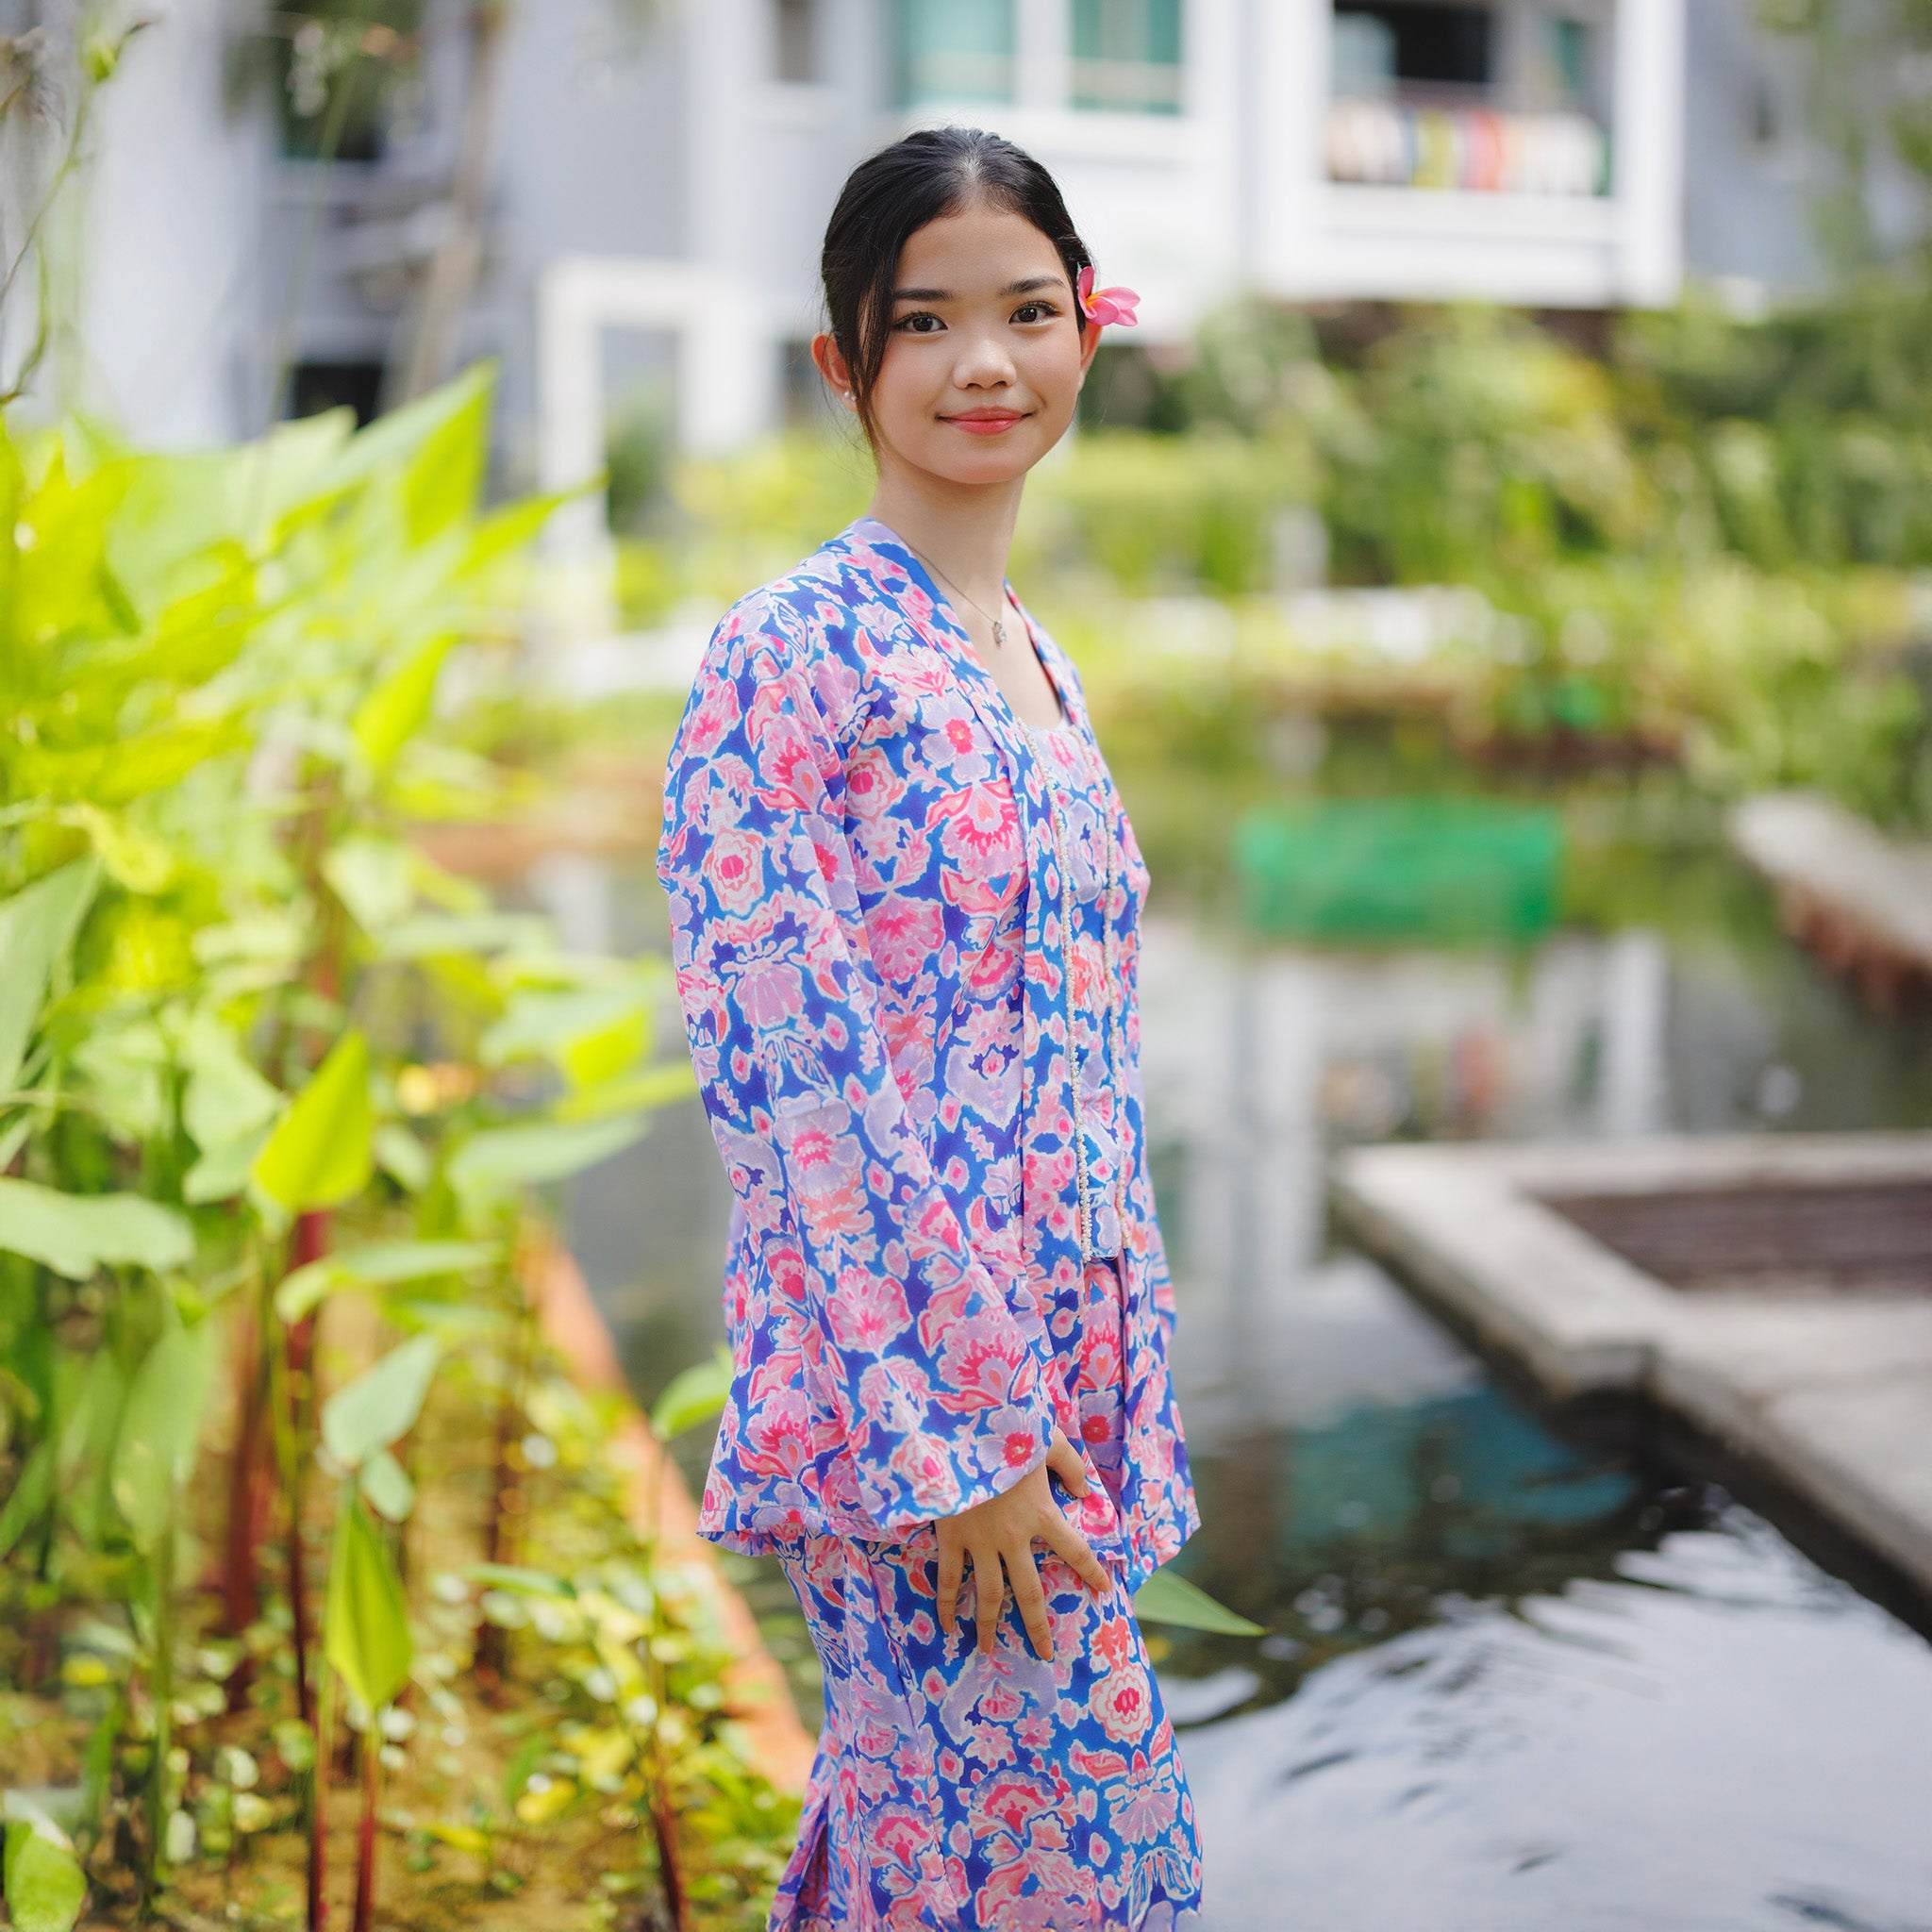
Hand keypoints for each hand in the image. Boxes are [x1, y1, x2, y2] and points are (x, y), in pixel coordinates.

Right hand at [936, 1431, 1110, 1660]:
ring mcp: (980, 1541)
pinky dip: (947, 1603)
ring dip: (989, 1625)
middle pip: (1030, 1592)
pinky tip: (947, 1624)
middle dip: (1037, 1626)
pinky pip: (950, 1578)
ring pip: (989, 1594)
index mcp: (1041, 1513)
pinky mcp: (951, 1537)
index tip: (1103, 1591)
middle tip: (1044, 1654)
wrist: (958, 1432)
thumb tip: (1085, 1491)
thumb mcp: (1046, 1440)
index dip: (1091, 1572)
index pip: (1075, 1550)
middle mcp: (1013, 1537)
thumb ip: (1070, 1465)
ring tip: (988, 1650)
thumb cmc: (1004, 1431)